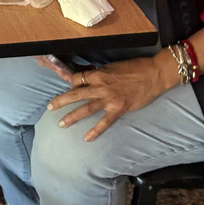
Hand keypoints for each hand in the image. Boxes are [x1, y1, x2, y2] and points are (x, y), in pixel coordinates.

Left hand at [46, 57, 167, 140]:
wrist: (154, 74)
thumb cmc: (134, 67)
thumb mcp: (112, 66)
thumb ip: (99, 73)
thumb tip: (88, 78)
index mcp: (98, 74)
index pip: (77, 79)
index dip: (72, 82)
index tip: (72, 86)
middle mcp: (100, 87)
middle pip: (75, 94)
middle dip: (60, 101)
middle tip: (49, 107)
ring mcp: (109, 100)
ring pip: (85, 109)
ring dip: (72, 117)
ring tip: (61, 123)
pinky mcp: (119, 109)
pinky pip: (104, 122)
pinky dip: (95, 131)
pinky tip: (86, 138)